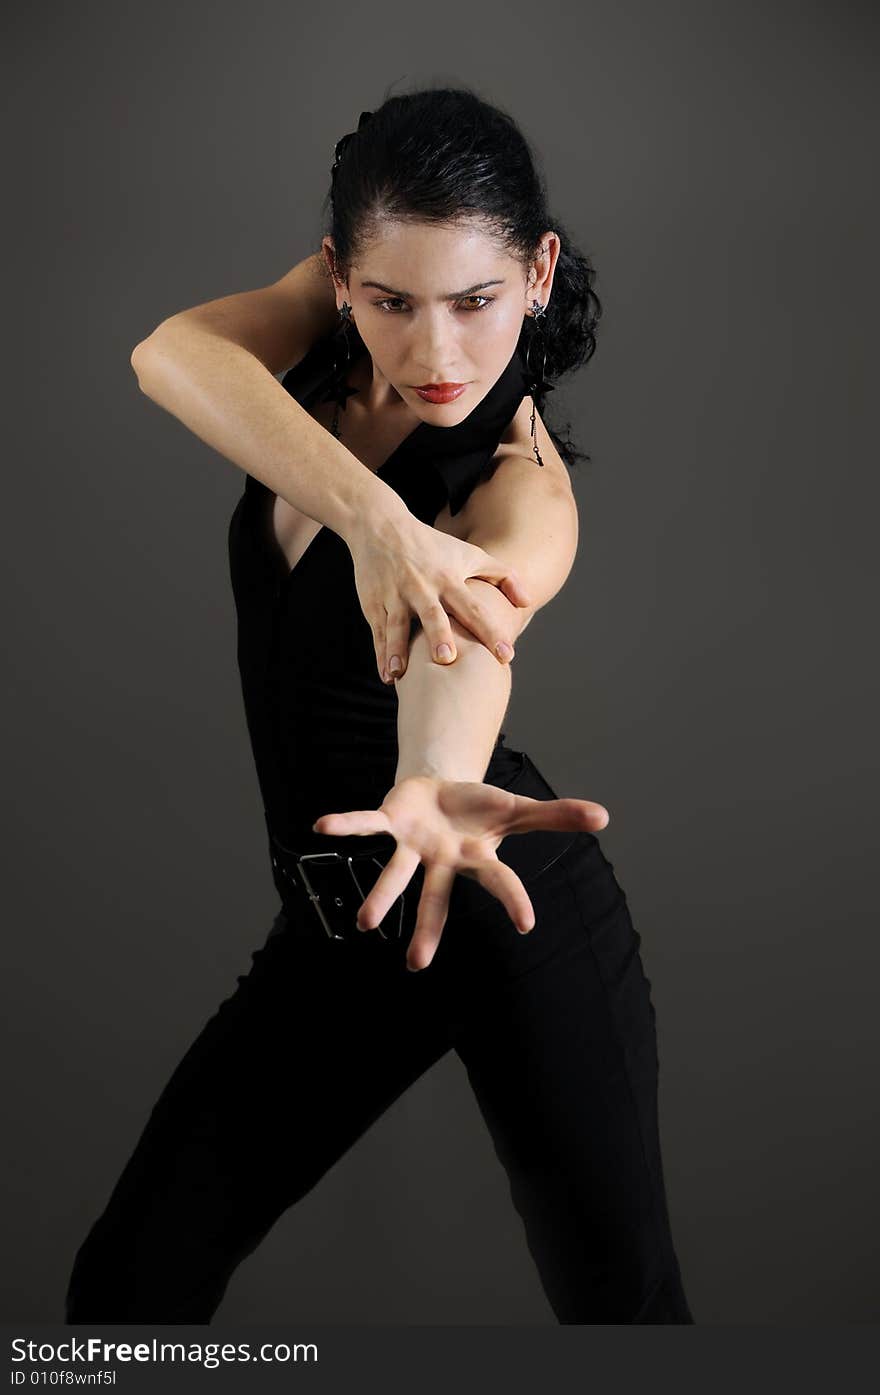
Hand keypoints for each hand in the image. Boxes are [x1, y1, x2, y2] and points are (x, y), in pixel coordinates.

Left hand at [312, 776, 609, 970]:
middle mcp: (442, 861)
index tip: (528, 925)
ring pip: (397, 874)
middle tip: (416, 965)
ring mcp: (414, 846)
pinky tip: (322, 827)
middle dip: (427, 930)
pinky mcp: (392, 823)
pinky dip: (346, 825)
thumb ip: (559, 816)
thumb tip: (605, 817)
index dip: (513, 900)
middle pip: (436, 899)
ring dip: (381, 896)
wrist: (441, 789)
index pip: (499, 882)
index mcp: (476, 858)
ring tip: (365, 923)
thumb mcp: (519, 809)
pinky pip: (366, 825)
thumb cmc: (479, 809)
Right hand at [345, 511, 531, 684]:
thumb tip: (528, 601)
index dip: (491, 631)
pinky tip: (388, 675)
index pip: (474, 608)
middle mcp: (422, 588)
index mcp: (448, 579)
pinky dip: (382, 654)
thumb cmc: (432, 546)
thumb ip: (502, 576)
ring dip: (398, 649)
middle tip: (448, 659)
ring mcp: (396, 597)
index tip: (506, 655)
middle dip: (439, 636)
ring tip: (399, 672)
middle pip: (432, 614)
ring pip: (397, 626)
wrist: (381, 527)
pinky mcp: (375, 604)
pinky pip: (379, 633)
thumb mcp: (470, 554)